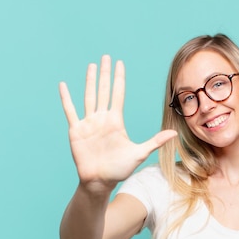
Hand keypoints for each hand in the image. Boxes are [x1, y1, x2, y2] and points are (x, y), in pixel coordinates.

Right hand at [59, 55, 176, 192]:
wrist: (100, 182)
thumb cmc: (119, 169)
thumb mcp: (140, 153)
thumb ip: (155, 141)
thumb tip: (175, 133)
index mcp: (116, 121)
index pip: (118, 94)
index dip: (119, 79)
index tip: (120, 64)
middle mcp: (102, 119)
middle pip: (103, 91)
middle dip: (105, 74)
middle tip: (106, 57)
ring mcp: (88, 123)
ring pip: (89, 96)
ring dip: (90, 81)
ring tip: (91, 65)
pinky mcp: (76, 130)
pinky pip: (70, 111)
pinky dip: (66, 98)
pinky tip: (63, 85)